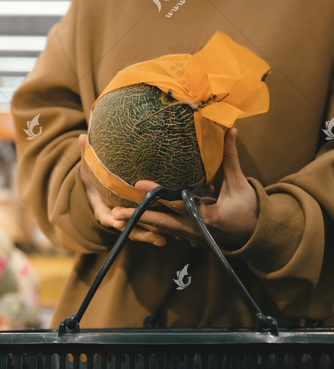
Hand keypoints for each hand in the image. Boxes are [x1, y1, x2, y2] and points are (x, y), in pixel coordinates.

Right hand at [78, 134, 167, 245]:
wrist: (98, 190)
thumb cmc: (95, 179)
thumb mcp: (88, 168)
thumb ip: (87, 155)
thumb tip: (83, 136)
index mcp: (104, 211)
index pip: (109, 218)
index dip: (115, 220)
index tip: (119, 221)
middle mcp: (118, 220)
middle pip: (130, 229)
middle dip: (143, 234)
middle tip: (157, 236)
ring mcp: (130, 221)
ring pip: (142, 231)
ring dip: (154, 235)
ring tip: (167, 238)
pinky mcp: (142, 219)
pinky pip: (152, 226)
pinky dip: (162, 229)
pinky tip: (177, 230)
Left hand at [109, 128, 258, 248]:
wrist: (255, 234)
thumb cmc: (248, 206)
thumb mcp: (238, 182)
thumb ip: (230, 157)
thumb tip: (232, 129)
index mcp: (208, 217)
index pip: (177, 203)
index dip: (157, 194)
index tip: (138, 183)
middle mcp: (195, 230)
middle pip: (161, 223)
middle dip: (138, 217)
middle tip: (114, 212)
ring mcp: (190, 237)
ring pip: (160, 230)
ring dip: (139, 223)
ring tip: (115, 218)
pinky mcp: (187, 239)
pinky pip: (165, 233)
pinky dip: (149, 227)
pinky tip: (130, 222)